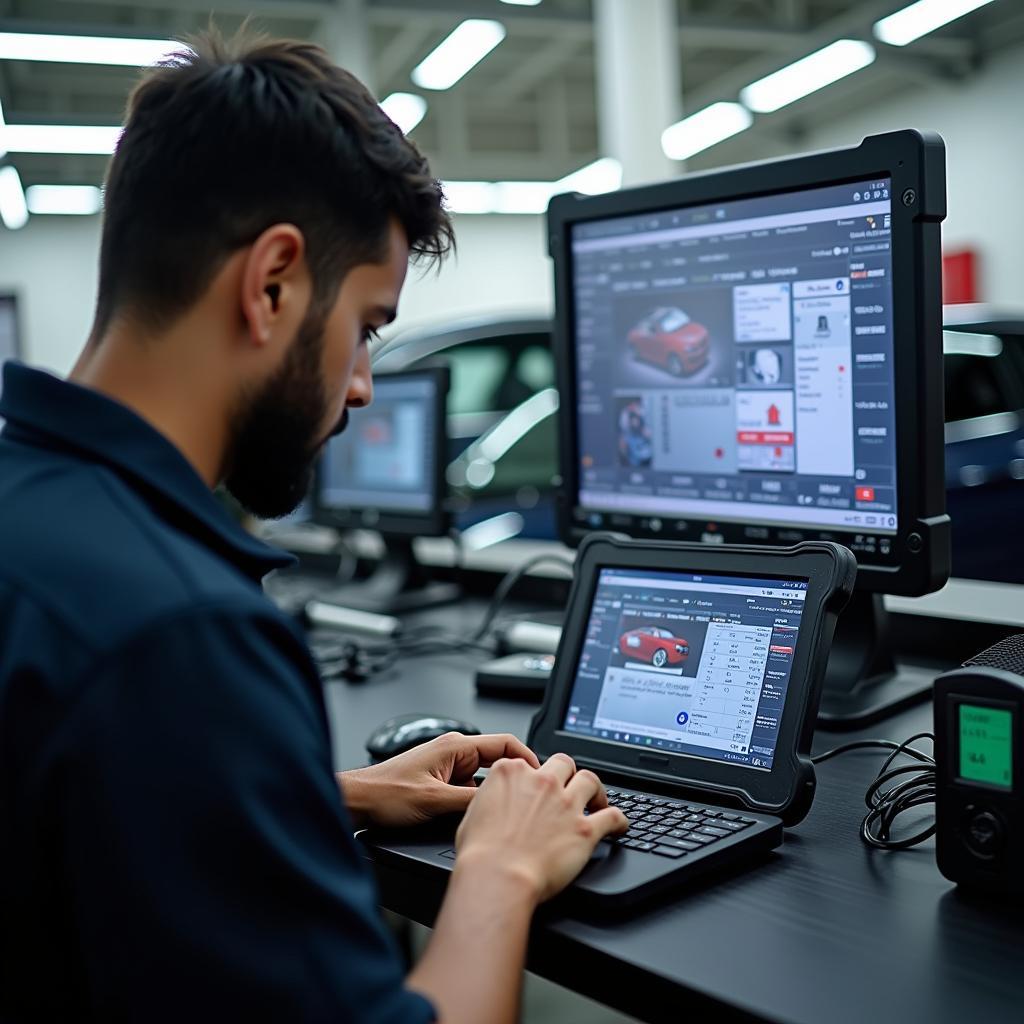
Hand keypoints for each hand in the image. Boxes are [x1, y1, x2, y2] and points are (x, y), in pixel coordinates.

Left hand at [337, 733, 539, 828]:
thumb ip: (470, 802)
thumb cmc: (385, 794)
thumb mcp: (434, 800)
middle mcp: (453, 754)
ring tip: (508, 813)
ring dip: (494, 795)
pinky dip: (478, 802)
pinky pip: (469, 790)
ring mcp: (447, 769)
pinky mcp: (440, 783)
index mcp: (455, 747)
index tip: (542, 776)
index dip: (528, 759)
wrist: (357, 801)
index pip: (505, 744)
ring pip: (484, 780)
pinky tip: (480, 819)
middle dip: (514, 781)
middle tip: (530, 800)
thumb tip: (500, 806)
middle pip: (498, 763)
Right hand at [454, 753, 627, 903]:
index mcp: (512, 773)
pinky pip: (612, 816)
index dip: (534, 775)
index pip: (529, 762)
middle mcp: (542, 782)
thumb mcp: (472, 812)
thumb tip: (497, 802)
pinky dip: (619, 820)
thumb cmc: (481, 853)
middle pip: (564, 763)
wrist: (498, 876)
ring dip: (596, 790)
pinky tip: (620, 826)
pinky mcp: (584, 828)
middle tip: (569, 787)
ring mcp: (566, 803)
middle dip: (568, 773)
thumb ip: (491, 797)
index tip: (536, 787)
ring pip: (591, 780)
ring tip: (597, 800)